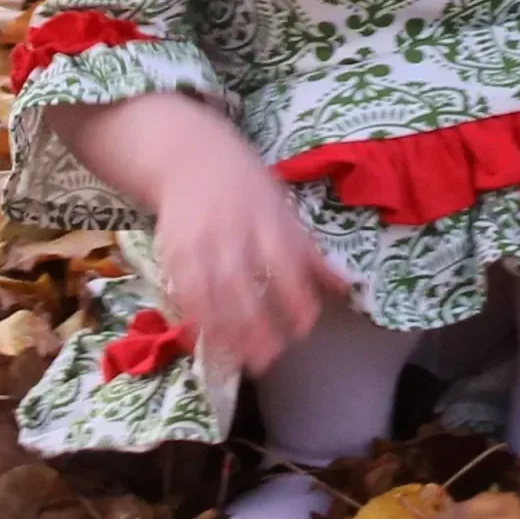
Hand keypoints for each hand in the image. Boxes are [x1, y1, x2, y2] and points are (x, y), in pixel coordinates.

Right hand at [47, 92, 348, 374]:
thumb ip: (310, 252)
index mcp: (267, 218)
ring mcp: (199, 242)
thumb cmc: (247, 185)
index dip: (296, 297)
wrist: (191, 156)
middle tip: (270, 359)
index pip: (286, 262)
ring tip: (239, 362)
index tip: (305, 326)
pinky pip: (181, 290)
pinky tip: (202, 340)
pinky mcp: (172, 251)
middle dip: (256, 326)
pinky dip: (192, 317)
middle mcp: (233, 231)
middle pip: (244, 284)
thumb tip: (347, 287)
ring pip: (210, 293)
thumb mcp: (284, 208)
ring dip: (224, 332)